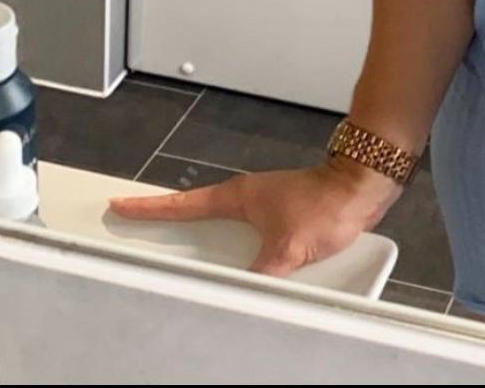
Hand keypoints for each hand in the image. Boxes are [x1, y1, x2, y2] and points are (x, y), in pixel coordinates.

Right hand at [107, 159, 404, 276]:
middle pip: (196, 217)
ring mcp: (262, 208)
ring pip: (221, 232)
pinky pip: (245, 241)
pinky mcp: (279, 220)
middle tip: (139, 239)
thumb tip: (239, 298)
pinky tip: (232, 274)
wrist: (362, 186)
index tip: (121, 205)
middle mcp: (246, 200)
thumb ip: (260, 277)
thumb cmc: (326, 204)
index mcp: (238, 197)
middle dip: (169, 228)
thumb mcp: (288, 248)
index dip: (151, 208)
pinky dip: (233, 254)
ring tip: (180, 265)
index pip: (184, 204)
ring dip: (203, 245)